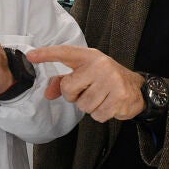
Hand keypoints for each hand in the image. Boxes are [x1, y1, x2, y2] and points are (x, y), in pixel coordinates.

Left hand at [27, 45, 145, 122]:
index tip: (31, 56)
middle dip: (75, 96)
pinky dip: (100, 114)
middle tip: (88, 91)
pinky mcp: (119, 96)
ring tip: (101, 97)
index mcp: (89, 57)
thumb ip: (64, 82)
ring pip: (83, 105)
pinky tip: (109, 105)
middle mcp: (100, 65)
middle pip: (69, 89)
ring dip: (89, 107)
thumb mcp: (86, 74)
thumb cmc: (106, 80)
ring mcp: (111, 80)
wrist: (137, 88)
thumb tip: (47, 94)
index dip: (47, 54)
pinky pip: (97, 115)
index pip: (65, 53)